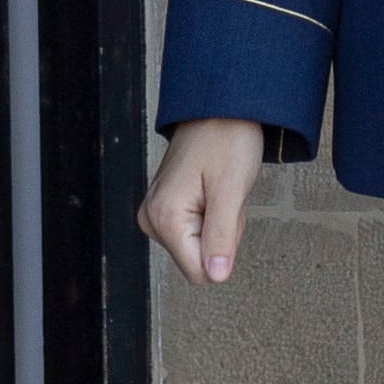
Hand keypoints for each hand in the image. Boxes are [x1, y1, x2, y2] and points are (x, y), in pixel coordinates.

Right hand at [138, 117, 263, 285]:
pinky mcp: (165, 208)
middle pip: (198, 260)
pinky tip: (212, 190)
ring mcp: (156, 212)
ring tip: (219, 190)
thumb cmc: (226, 139)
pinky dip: (212, 215)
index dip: (223, 249)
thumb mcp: (231, 191)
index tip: (225, 211)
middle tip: (225, 198)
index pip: (199, 273)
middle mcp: (151, 218)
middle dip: (221, 235)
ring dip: (218, 224)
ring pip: (198, 247)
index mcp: (163, 217)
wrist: (220, 107)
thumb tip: (215, 276)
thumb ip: (222, 238)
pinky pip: (195, 232)